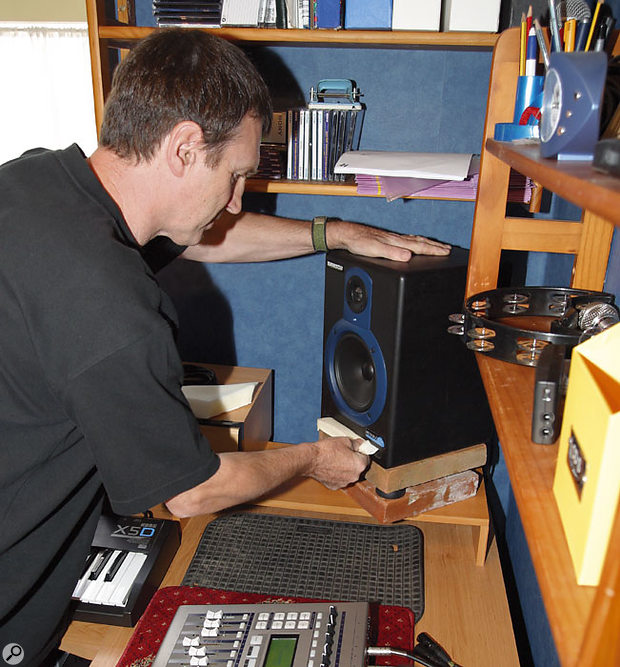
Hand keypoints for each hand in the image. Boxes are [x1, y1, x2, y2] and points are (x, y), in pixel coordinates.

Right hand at [306, 437, 369, 489]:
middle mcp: (354, 476)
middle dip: (353, 460)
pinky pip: (340, 478)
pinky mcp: (335, 486)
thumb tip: (361, 444)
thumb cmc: (326, 450)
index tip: (356, 449)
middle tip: (344, 452)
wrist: (311, 459)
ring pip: (349, 474)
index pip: (367, 457)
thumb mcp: (345, 440)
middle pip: (359, 467)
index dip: (361, 451)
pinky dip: (337, 474)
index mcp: (360, 465)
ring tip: (335, 458)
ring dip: (345, 468)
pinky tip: (331, 466)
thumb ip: (357, 443)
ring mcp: (344, 483)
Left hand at [327, 220, 450, 261]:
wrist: (346, 235)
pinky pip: (407, 241)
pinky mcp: (386, 240)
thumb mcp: (374, 250)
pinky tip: (413, 245)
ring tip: (437, 246)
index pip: (419, 247)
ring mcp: (391, 239)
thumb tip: (408, 257)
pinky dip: (416, 242)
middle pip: (420, 242)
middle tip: (448, 249)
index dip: (433, 250)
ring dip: (427, 244)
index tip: (446, 252)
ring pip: (414, 241)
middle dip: (435, 246)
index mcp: (395, 241)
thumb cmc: (358, 242)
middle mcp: (395, 239)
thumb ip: (391, 253)